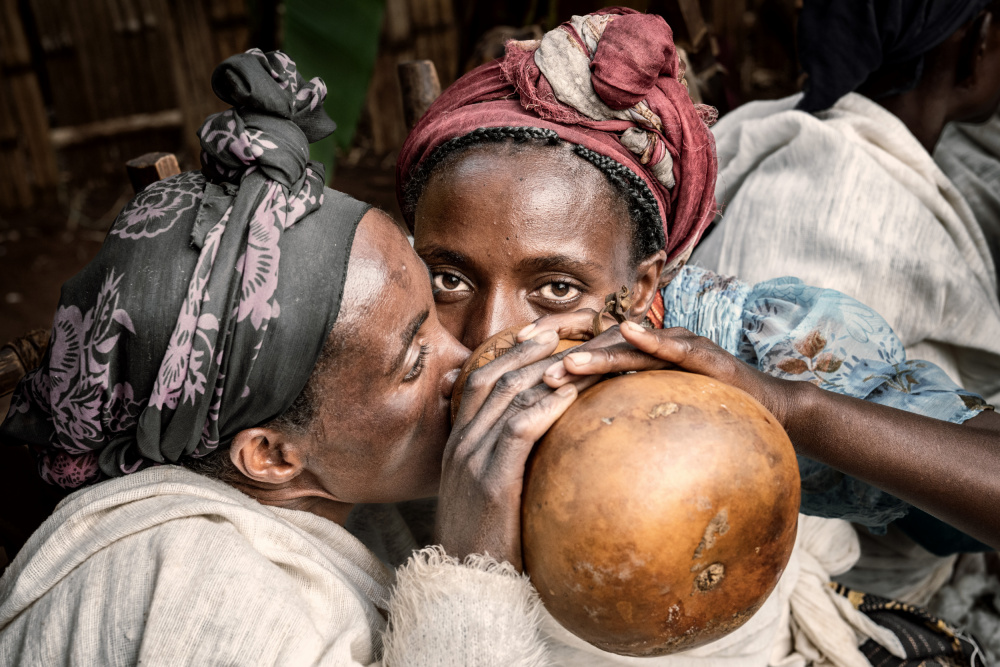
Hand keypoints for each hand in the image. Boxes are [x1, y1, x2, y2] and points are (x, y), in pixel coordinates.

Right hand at [436, 330, 600, 569]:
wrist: (465, 585)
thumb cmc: (487, 539)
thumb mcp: (490, 491)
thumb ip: (506, 460)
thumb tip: (540, 441)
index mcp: (460, 441)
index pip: (484, 379)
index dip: (512, 350)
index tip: (541, 330)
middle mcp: (462, 442)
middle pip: (497, 376)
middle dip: (532, 346)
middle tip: (566, 324)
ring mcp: (472, 459)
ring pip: (508, 396)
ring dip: (546, 367)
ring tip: (578, 348)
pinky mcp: (490, 481)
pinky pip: (519, 431)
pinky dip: (545, 407)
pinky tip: (571, 393)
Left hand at [521, 310, 796, 426]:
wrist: (771, 412)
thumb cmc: (705, 422)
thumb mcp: (651, 424)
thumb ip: (613, 426)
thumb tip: (563, 455)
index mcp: (628, 362)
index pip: (577, 356)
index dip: (543, 359)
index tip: (504, 373)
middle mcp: (649, 347)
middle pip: (594, 346)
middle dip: (559, 355)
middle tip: (524, 371)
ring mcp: (678, 346)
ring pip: (629, 345)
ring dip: (597, 351)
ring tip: (566, 363)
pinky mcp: (708, 356)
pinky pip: (678, 348)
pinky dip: (654, 340)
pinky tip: (631, 335)